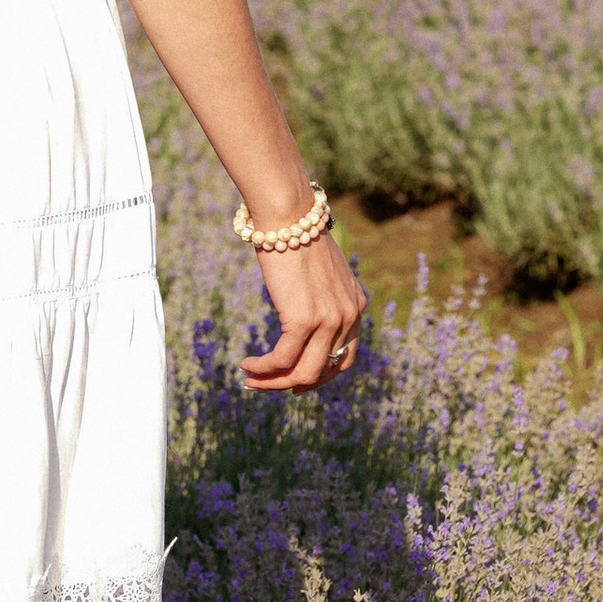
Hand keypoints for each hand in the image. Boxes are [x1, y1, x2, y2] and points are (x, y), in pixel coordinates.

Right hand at [242, 231, 368, 393]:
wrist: (289, 216)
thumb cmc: (296, 236)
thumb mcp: (319, 272)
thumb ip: (321, 296)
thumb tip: (302, 316)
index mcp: (355, 306)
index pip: (343, 359)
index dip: (319, 377)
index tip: (294, 381)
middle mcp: (348, 317)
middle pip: (323, 371)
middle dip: (292, 384)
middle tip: (266, 385)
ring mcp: (328, 320)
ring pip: (302, 373)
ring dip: (273, 383)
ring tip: (250, 380)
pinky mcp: (303, 320)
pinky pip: (281, 360)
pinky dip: (262, 369)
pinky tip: (247, 365)